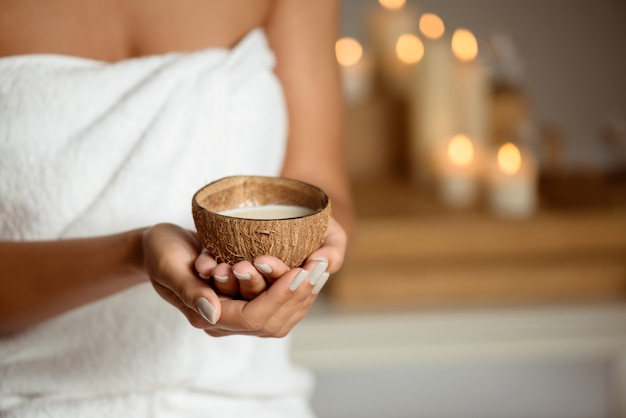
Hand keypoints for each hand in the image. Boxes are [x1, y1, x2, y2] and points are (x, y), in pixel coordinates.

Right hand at [142, 220, 345, 337]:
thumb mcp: (169, 267)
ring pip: (280, 317)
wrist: (158, 246)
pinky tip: (311, 269)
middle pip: (272, 322)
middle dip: (299, 295)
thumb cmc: (160, 252)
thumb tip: (214, 313)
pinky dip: (296, 289)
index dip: (279, 296)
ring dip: (303, 293)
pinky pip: (278, 304)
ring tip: (323, 266)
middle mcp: (225, 321)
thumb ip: (189, 291)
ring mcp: (236, 312)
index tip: (300, 271)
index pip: (253, 318)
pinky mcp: (245, 300)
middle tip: (321, 266)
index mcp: (206, 317)